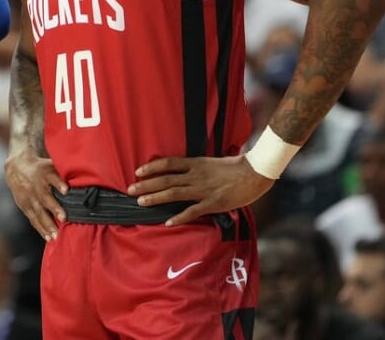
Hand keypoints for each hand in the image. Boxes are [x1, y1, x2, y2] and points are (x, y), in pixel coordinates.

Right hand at [4, 146, 67, 240]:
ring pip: (38, 211)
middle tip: (64, 218)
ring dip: (47, 224)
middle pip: (45, 197)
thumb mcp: (51, 165)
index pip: (52, 177)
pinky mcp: (24, 206)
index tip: (66, 190)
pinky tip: (48, 237)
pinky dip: (40, 228)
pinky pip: (33, 218)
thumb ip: (65, 173)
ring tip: (56, 234)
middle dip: (54, 208)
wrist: (16, 168)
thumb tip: (87, 178)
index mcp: (45, 173)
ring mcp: (29, 197)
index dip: (59, 183)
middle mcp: (36, 186)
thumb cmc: (40, 169)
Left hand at [127, 154, 274, 225]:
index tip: (137, 171)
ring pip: (174, 193)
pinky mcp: (214, 203)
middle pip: (166, 179)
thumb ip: (196, 168)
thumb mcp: (211, 162)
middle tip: (129, 190)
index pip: (168, 163)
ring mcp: (204, 190)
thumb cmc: (235, 167)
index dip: (151, 167)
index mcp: (195, 163)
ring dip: (156, 198)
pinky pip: (193, 211)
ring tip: (141, 203)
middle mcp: (196, 175)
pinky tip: (167, 222)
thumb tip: (182, 172)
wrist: (255, 172)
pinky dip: (180, 217)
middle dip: (146, 185)